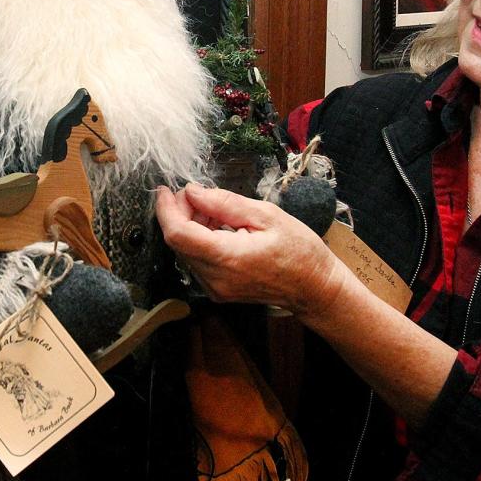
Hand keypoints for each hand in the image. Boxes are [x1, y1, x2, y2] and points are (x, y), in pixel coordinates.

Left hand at [155, 183, 344, 319]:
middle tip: (198, 194)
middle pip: (178, 242)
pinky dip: (200, 239)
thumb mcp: (266, 215)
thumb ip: (225, 203)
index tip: (166, 190)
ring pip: (185, 251)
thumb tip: (193, 192)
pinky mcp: (217, 291)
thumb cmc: (299, 251)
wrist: (314, 288)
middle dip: (180, 213)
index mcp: (229, 258)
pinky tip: (219, 227)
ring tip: (216, 211)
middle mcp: (216, 279)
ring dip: (190, 226)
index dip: (166, 209)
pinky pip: (197, 261)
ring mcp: (215, 289)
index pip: (178, 234)